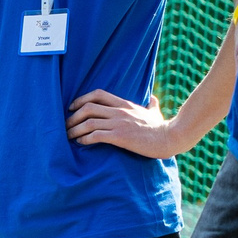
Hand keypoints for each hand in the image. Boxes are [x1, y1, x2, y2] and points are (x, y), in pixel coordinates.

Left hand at [68, 89, 184, 158]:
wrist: (171, 137)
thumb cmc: (161, 127)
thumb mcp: (155, 112)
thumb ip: (151, 104)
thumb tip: (153, 98)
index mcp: (124, 104)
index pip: (98, 94)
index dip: (81, 99)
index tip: (72, 108)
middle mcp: (119, 111)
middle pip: (88, 107)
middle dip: (73, 117)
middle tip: (66, 126)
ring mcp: (119, 123)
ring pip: (89, 122)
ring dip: (75, 130)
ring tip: (68, 137)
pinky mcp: (121, 136)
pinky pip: (96, 136)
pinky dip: (84, 139)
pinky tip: (81, 143)